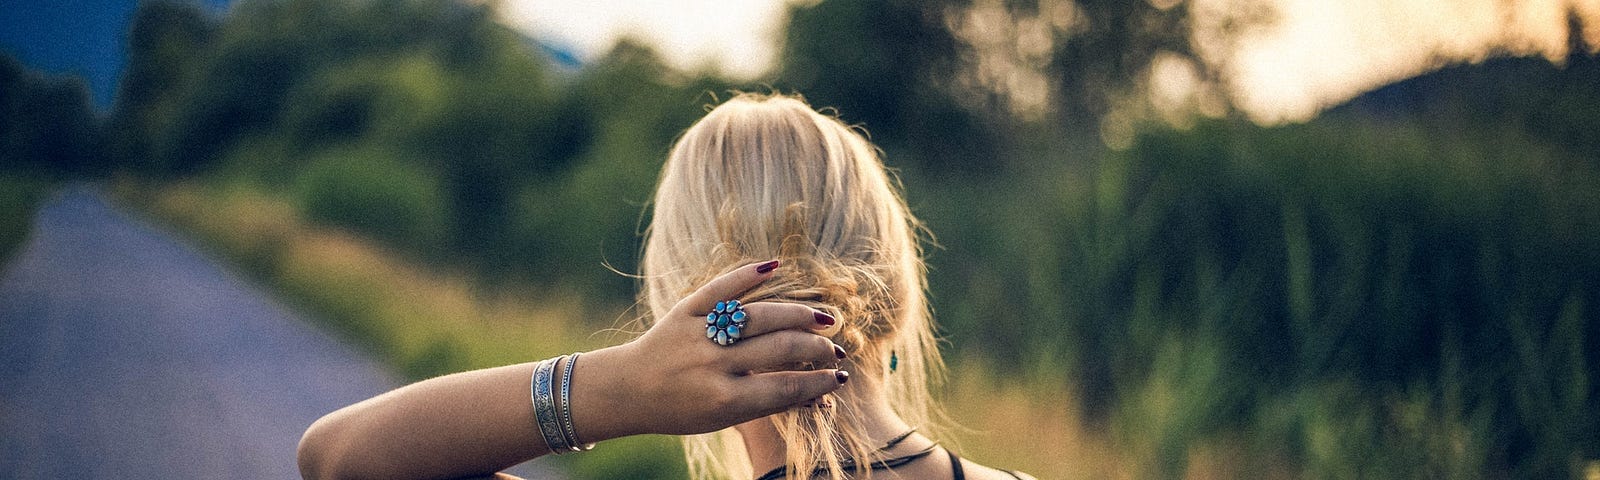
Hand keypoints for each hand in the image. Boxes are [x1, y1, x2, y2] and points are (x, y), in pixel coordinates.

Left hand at [571, 260, 847, 438]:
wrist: (627, 390)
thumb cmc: (683, 409)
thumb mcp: (723, 418)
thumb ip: (765, 402)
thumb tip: (817, 392)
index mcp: (723, 400)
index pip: (784, 387)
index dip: (817, 382)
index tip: (839, 377)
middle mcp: (712, 366)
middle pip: (779, 349)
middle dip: (815, 349)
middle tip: (835, 349)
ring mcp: (698, 334)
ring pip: (758, 316)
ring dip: (797, 315)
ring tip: (822, 319)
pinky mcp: (684, 310)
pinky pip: (720, 287)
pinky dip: (747, 274)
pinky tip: (775, 266)